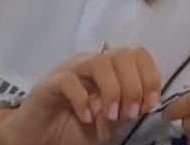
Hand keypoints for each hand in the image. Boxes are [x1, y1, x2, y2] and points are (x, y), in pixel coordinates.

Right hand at [0, 45, 162, 144]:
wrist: (40, 138)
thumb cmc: (75, 127)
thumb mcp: (110, 123)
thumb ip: (127, 109)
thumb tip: (147, 99)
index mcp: (110, 69)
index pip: (138, 54)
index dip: (149, 76)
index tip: (149, 103)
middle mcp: (92, 63)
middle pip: (122, 54)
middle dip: (133, 85)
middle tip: (129, 113)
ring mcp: (71, 70)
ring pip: (99, 61)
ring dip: (112, 90)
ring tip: (111, 115)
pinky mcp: (50, 82)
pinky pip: (70, 80)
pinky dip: (83, 99)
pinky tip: (86, 117)